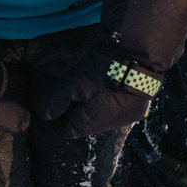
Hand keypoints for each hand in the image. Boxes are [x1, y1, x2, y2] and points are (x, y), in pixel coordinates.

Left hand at [37, 47, 154, 138]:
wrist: (141, 56)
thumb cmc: (104, 69)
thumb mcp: (74, 82)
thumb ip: (57, 101)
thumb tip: (44, 117)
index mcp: (93, 123)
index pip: (69, 130)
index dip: (61, 115)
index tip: (62, 98)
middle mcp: (111, 126)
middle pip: (86, 123)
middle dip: (79, 109)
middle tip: (78, 87)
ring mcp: (127, 118)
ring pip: (103, 117)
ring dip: (96, 105)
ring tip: (96, 83)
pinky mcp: (138, 109)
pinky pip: (118, 110)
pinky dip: (111, 101)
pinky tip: (110, 85)